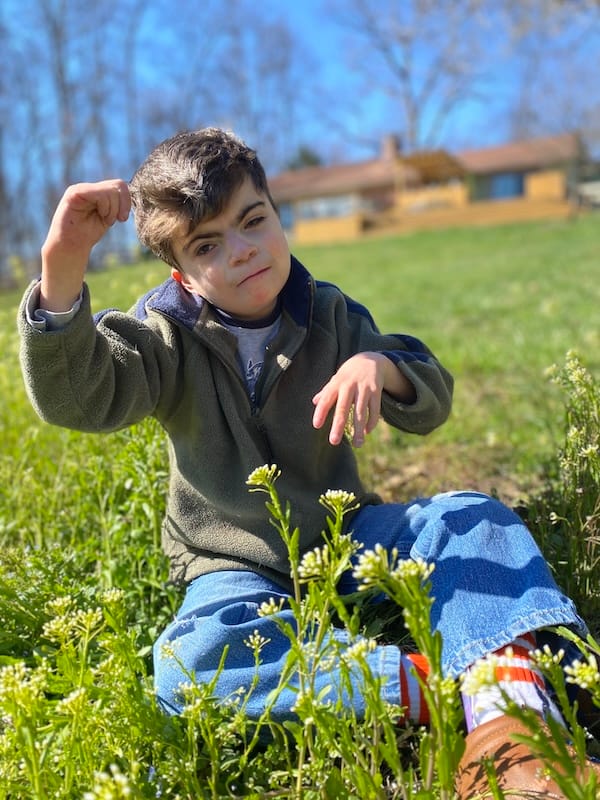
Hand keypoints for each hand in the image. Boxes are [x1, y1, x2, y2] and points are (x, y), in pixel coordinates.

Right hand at [40, 180, 130, 311]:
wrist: (71, 245)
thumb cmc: (88, 234)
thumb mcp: (108, 217)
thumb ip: (116, 204)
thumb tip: (132, 192)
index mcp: (97, 192)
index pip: (120, 185)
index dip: (127, 201)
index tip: (123, 219)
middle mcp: (89, 188)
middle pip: (118, 185)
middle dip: (122, 205)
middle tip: (116, 220)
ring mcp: (81, 189)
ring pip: (111, 190)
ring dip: (112, 210)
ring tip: (104, 219)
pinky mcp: (74, 193)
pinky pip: (100, 194)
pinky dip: (105, 208)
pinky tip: (99, 216)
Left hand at [312, 352, 387, 446]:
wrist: (370, 360)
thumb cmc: (349, 374)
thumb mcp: (336, 379)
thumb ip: (326, 391)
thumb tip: (314, 402)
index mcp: (337, 383)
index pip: (326, 399)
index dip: (321, 412)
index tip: (316, 425)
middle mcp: (349, 386)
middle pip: (343, 408)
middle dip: (338, 426)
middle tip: (334, 441)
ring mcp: (364, 389)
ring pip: (361, 413)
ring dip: (358, 430)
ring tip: (357, 445)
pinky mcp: (376, 392)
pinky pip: (374, 410)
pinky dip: (371, 422)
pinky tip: (366, 432)